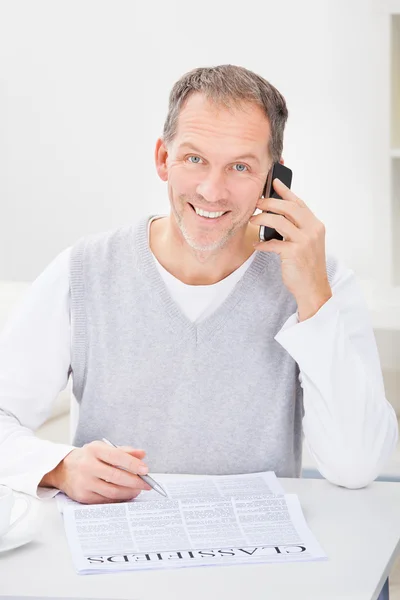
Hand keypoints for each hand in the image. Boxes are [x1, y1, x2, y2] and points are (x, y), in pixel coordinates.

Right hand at [40, 440, 151, 503]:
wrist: (63, 469)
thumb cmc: (88, 457)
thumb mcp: (103, 448)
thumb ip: (124, 451)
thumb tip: (142, 454)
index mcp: (95, 450)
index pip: (117, 457)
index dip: (133, 464)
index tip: (146, 470)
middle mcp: (88, 466)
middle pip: (116, 476)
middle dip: (135, 481)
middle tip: (147, 484)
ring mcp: (84, 482)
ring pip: (112, 491)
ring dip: (128, 492)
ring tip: (137, 490)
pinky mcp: (83, 496)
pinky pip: (105, 500)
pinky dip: (118, 499)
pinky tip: (126, 495)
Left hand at [250, 178, 331, 320]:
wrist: (313, 288)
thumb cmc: (307, 266)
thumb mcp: (307, 243)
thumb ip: (297, 228)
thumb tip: (278, 215)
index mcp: (316, 225)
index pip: (299, 203)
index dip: (286, 191)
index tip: (274, 182)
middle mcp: (312, 230)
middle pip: (289, 207)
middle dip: (270, 202)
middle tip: (257, 203)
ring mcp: (304, 241)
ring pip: (279, 221)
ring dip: (263, 219)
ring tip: (253, 220)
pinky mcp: (295, 253)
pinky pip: (273, 243)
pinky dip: (262, 243)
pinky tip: (257, 245)